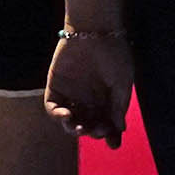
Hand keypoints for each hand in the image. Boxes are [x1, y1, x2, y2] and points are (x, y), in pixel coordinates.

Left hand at [44, 30, 133, 147]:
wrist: (95, 29)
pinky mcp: (55, 87)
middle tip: (97, 130)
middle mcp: (88, 99)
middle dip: (93, 131)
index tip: (113, 144)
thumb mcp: (122, 82)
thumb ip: (118, 106)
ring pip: (70, 120)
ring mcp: (71, 94)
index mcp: (106, 98)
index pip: (107, 123)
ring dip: (74, 128)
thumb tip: (119, 130)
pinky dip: (57, 115)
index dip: (110, 135)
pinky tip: (67, 116)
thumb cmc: (114, 53)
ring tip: (79, 127)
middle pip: (89, 124)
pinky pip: (53, 108)